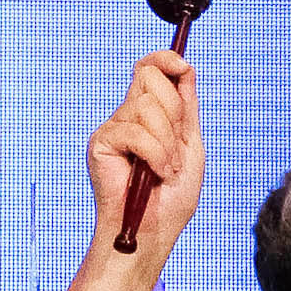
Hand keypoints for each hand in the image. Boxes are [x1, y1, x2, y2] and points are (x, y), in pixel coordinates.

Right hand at [90, 52, 200, 255]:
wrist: (153, 232)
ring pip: (147, 105)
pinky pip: (135, 132)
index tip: (183, 65)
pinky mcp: (101, 143)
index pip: (151, 69)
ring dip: (167, 143)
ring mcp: (113, 128)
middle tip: (175, 150)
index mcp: (150, 115)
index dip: (165, 59)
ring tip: (165, 170)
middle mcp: (128, 116)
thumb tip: (186, 68)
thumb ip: (186, 108)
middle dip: (174, 112)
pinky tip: (155, 174)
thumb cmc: (171, 199)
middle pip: (151, 78)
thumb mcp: (190, 146)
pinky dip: (155, 155)